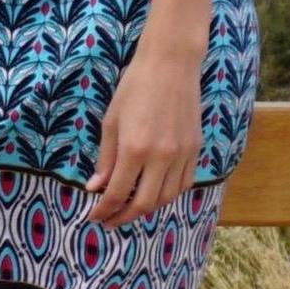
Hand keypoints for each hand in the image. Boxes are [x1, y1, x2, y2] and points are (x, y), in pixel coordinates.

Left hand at [91, 45, 202, 225]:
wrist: (171, 66)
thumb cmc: (134, 89)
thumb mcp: (110, 123)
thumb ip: (105, 159)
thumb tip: (96, 188)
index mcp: (134, 149)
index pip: (117, 193)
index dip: (104, 210)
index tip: (94, 217)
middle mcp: (161, 156)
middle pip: (145, 203)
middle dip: (124, 217)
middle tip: (109, 222)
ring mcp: (182, 153)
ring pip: (168, 197)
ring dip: (148, 209)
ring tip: (130, 210)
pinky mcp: (195, 148)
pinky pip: (184, 182)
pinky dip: (169, 194)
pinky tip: (155, 193)